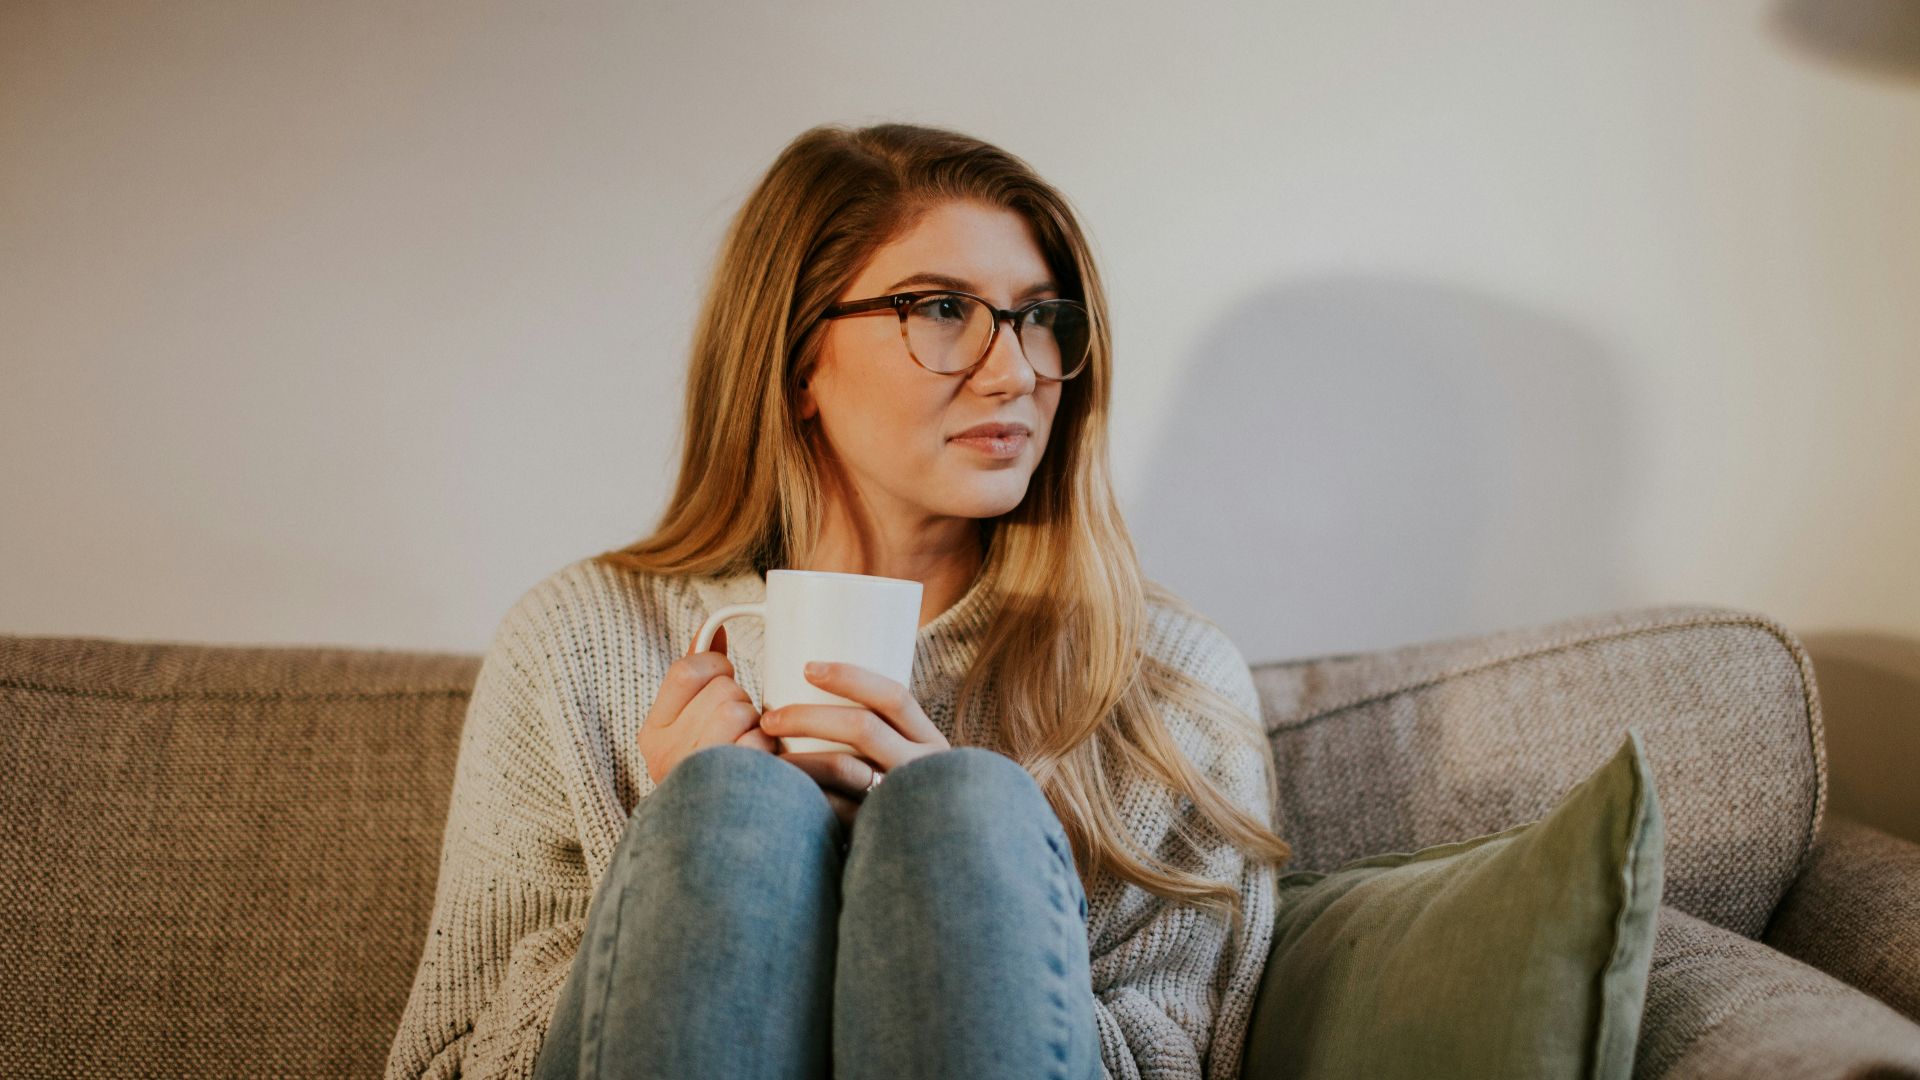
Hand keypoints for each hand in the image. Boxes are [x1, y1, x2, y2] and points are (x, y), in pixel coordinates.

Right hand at [636, 625, 778, 786]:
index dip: (716, 665)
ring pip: (740, 711)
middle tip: (740, 727)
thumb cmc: (712, 770)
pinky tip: (761, 768)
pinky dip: (768, 751)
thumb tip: (713, 629)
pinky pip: (758, 744)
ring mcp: (695, 775)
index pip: (686, 670)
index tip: (725, 678)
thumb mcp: (690, 723)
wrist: (716, 843)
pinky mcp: (728, 791)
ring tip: (750, 747)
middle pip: (723, 690)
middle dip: (741, 701)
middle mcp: (666, 755)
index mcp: (652, 733)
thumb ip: (698, 674)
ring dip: (757, 725)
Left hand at [761, 661, 950, 829]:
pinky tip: (782, 794)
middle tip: (770, 718)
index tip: (807, 667)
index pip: (894, 697)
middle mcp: (922, 767)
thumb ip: (881, 739)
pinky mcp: (879, 830)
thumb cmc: (908, 798)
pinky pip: (835, 809)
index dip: (851, 677)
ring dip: (798, 757)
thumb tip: (818, 697)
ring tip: (767, 755)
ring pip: (844, 768)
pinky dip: (805, 795)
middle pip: (863, 728)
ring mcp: (901, 800)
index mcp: (929, 741)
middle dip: (808, 717)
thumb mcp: (912, 762)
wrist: (938, 860)